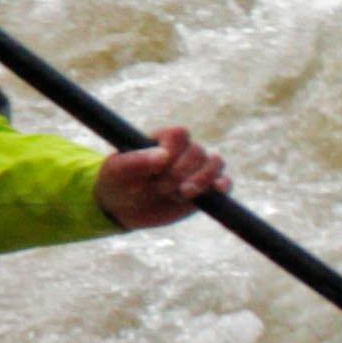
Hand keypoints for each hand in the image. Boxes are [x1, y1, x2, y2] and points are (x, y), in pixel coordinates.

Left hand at [97, 126, 231, 228]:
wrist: (123, 208)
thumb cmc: (117, 182)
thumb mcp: (117, 171)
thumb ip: (135, 161)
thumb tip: (163, 156)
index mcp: (161, 139)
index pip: (179, 134)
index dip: (173, 151)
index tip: (156, 168)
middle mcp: (182, 151)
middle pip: (198, 151)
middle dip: (180, 172)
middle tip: (159, 187)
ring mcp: (196, 169)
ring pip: (215, 163)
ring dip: (202, 179)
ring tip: (182, 193)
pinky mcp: (205, 189)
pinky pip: (224, 182)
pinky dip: (223, 185)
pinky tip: (216, 190)